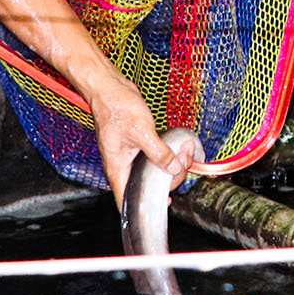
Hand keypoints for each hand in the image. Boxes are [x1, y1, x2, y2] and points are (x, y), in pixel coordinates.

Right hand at [89, 72, 193, 206]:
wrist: (108, 87)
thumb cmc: (115, 108)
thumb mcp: (141, 132)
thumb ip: (159, 153)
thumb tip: (174, 168)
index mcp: (117, 169)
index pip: (126, 200)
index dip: (143, 207)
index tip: (163, 205)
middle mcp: (122, 165)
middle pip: (146, 185)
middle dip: (168, 176)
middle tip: (183, 162)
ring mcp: (128, 154)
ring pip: (152, 170)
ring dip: (170, 164)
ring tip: (185, 151)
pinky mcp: (135, 144)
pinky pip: (153, 156)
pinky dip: (166, 154)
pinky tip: (177, 148)